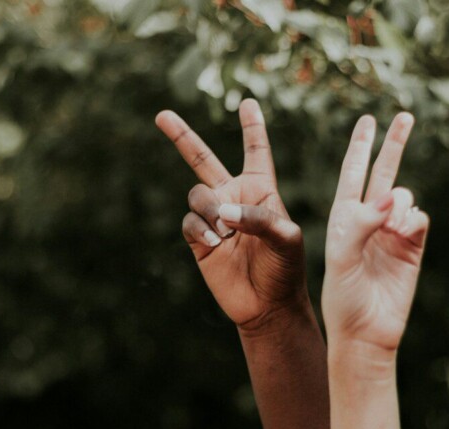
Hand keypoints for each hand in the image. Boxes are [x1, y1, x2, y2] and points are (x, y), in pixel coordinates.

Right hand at [156, 99, 307, 330]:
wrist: (267, 305)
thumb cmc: (286, 269)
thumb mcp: (287, 239)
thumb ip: (258, 218)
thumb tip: (221, 212)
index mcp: (261, 189)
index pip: (256, 151)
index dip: (252, 127)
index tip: (248, 102)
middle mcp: (233, 197)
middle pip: (202, 159)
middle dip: (182, 136)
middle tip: (162, 115)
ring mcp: (213, 218)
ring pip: (196, 195)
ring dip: (209, 209)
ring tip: (225, 233)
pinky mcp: (199, 240)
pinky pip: (189, 222)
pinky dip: (201, 230)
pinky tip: (216, 244)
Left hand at [321, 113, 429, 357]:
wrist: (366, 331)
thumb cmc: (343, 297)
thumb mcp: (342, 258)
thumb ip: (362, 223)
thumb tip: (393, 196)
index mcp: (344, 217)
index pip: (352, 173)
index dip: (360, 146)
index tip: (368, 120)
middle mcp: (369, 219)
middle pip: (384, 172)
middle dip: (394, 145)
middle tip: (405, 115)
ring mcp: (392, 232)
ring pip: (405, 196)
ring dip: (400, 203)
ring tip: (390, 228)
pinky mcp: (413, 246)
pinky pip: (419, 218)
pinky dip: (413, 220)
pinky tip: (404, 233)